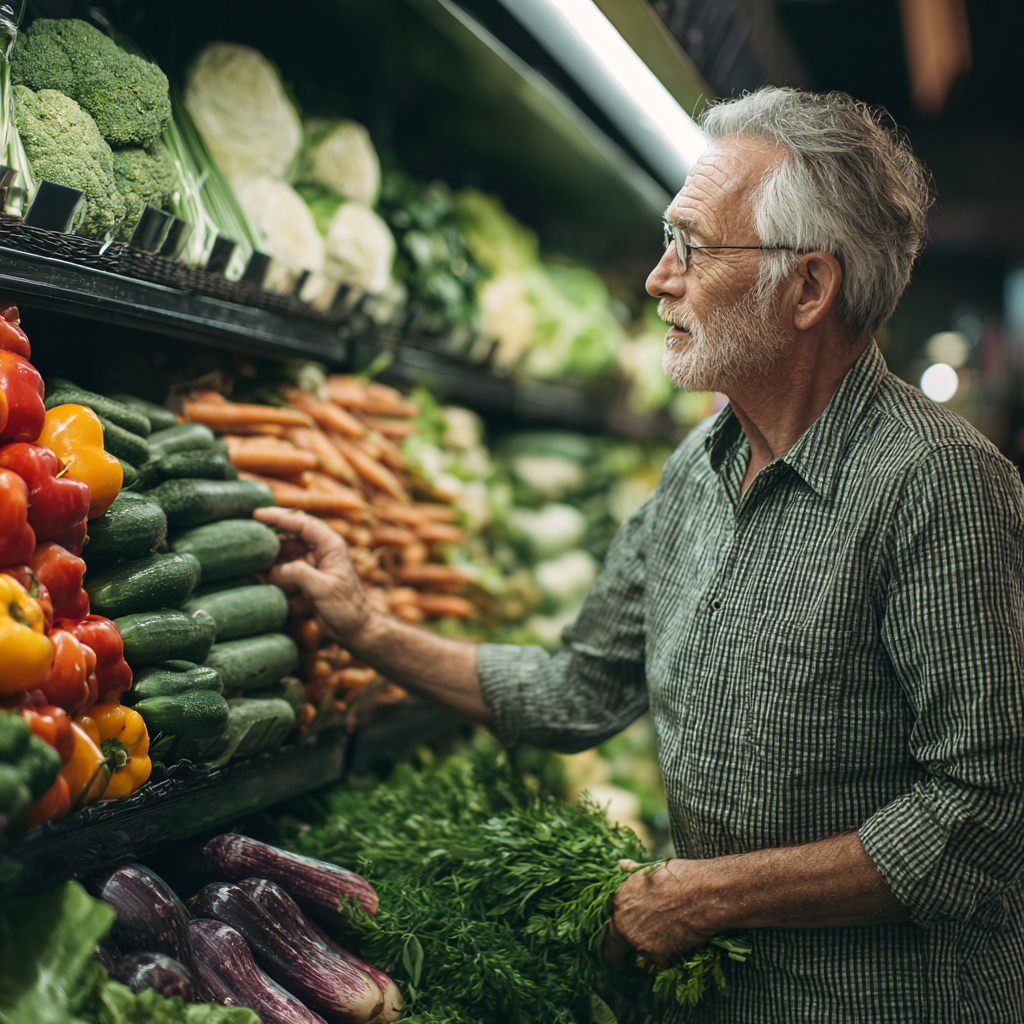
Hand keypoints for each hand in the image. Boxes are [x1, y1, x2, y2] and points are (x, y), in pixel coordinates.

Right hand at [254, 507, 372, 643]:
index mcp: (330, 545)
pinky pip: (282, 570)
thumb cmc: (346, 608)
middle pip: (289, 534)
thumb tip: (276, 568)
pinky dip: (271, 572)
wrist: (354, 629)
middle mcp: (319, 550)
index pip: (303, 523)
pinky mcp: (303, 578)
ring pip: (283, 552)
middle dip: (269, 536)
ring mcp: (310, 563)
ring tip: (248, 561)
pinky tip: (258, 577)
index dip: (280, 516)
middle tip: (246, 536)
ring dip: (268, 558)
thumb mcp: (324, 589)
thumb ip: (300, 574)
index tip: (257, 514)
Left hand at [606, 858, 715, 968]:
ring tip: (668, 940)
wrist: (705, 893)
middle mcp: (622, 920)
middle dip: (621, 957)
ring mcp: (636, 939)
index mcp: (620, 898)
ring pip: (639, 954)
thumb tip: (620, 863)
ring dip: (649, 953)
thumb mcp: (652, 870)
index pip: (608, 925)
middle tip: (629, 964)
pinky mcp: (654, 953)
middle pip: (613, 948)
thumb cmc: (682, 878)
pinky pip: (658, 961)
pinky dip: (667, 956)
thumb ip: (632, 874)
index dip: (614, 935)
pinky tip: (680, 941)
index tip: (619, 944)